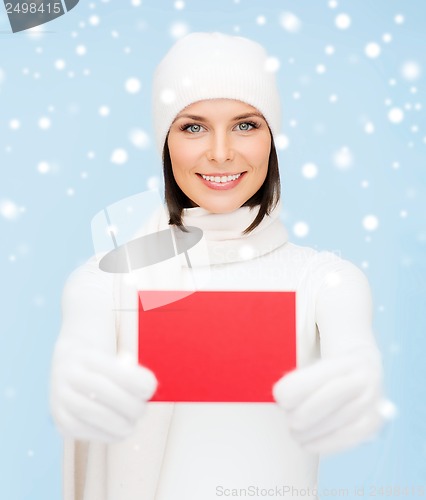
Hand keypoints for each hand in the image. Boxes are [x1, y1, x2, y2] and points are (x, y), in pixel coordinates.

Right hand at [50, 340, 156, 442]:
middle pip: (99, 388)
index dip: (132, 379)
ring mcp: (59, 397)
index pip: (109, 366)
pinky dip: (105, 434)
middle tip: (142, 409)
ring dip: (117, 422)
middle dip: (127, 403)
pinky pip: (81, 430)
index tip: (151, 387)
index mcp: (85, 355)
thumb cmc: (103, 367)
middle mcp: (68, 374)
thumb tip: (148, 388)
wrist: (69, 370)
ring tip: (132, 424)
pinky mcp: (59, 419)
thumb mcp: (115, 361)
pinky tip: (119, 432)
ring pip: (88, 411)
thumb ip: (131, 373)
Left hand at [272, 348, 392, 454]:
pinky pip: (347, 439)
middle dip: (303, 412)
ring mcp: (372, 404)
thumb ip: (301, 381)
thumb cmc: (332, 373)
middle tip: (288, 417)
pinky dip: (322, 444)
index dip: (298, 386)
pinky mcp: (373, 426)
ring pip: (338, 421)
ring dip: (309, 431)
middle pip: (330, 398)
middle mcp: (364, 380)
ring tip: (294, 432)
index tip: (278, 395)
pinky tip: (307, 443)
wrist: (366, 373)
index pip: (323, 373)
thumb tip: (282, 400)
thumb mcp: (317, 366)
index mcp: (348, 360)